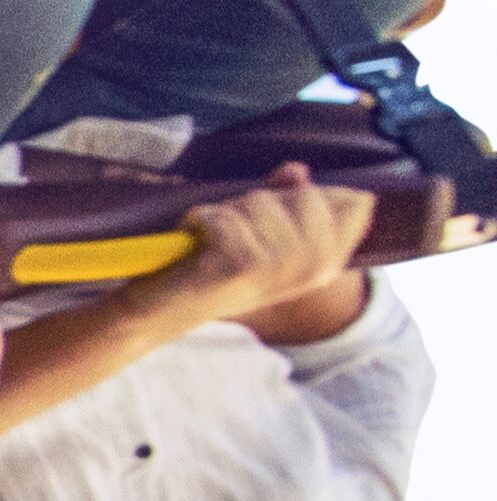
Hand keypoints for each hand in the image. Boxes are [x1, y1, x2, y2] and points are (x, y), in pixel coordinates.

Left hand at [161, 163, 373, 323]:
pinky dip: (201, 219)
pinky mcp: (242, 266)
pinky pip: (225, 217)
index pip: (354, 202)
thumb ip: (287, 198)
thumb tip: (296, 170)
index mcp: (329, 262)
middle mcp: (314, 269)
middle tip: (236, 230)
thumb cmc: (217, 265)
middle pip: (307, 194)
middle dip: (263, 200)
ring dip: (228, 212)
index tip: (276, 216)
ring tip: (213, 240)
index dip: (307, 195)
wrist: (165, 310)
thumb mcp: (264, 231)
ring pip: (261, 201)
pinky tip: (195, 243)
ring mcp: (280, 268)